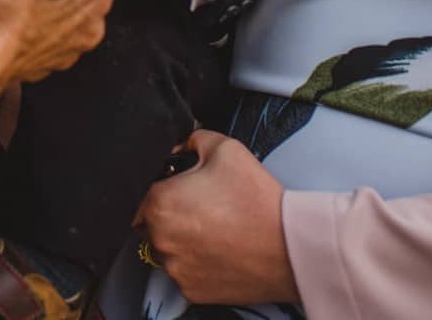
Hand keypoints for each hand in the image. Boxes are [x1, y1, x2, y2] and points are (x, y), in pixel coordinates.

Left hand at [133, 130, 298, 304]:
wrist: (290, 247)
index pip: (140, 194)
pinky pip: (183, 273)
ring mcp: (175, 269)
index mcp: (160, 204)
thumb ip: (193, 139)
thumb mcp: (225, 148)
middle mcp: (161, 240)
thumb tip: (183, 144)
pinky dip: (195, 263)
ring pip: (166, 249)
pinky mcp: (192, 291)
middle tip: (201, 207)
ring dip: (180, 240)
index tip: (181, 189)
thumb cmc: (258, 202)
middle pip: (150, 222)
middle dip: (169, 214)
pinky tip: (218, 250)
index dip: (161, 188)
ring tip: (214, 229)